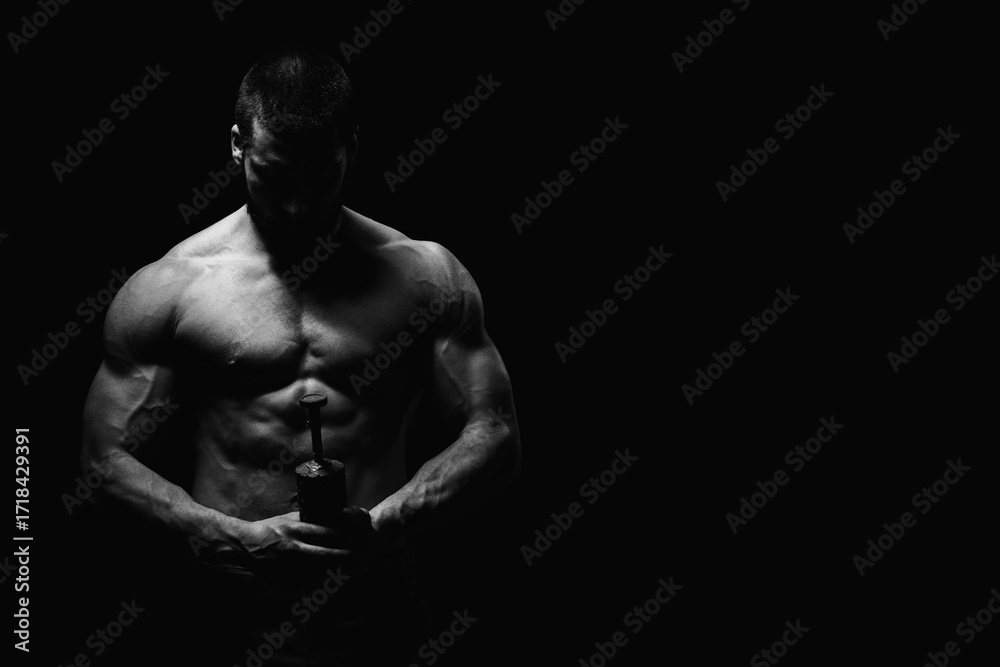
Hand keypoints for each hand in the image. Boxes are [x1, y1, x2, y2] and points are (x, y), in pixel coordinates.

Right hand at [236, 509, 371, 583]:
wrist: (245, 545)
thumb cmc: (270, 529)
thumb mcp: (288, 519)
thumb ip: (308, 520)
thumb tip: (330, 516)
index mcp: (294, 530)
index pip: (324, 533)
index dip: (341, 537)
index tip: (352, 539)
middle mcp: (292, 548)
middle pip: (324, 554)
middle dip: (343, 556)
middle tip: (356, 557)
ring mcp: (286, 566)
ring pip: (316, 573)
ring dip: (333, 573)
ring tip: (347, 572)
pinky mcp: (281, 579)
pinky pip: (304, 586)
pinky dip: (317, 586)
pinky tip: (327, 585)